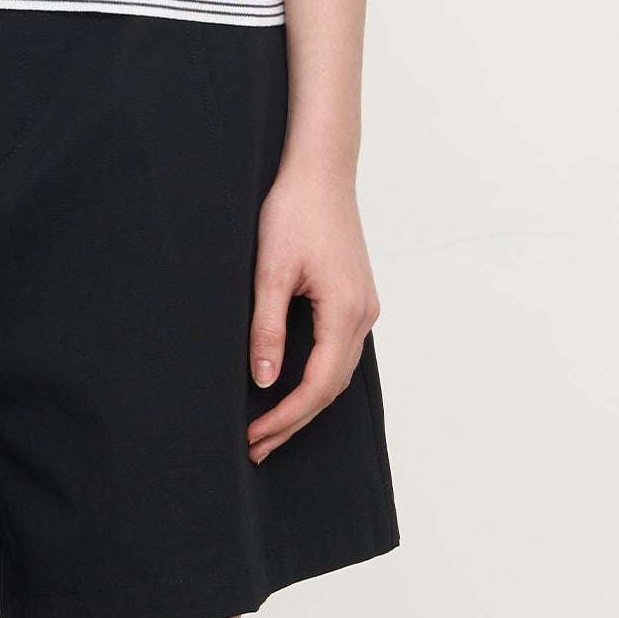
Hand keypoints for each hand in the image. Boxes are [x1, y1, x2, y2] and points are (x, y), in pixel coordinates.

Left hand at [245, 160, 378, 461]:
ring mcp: (364, 306)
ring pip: (338, 371)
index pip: (318, 385)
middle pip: (331, 387)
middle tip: (256, 447)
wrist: (320, 170)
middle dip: (294, 420)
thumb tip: (264, 381)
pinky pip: (340, 351)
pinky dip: (316, 377)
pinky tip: (292, 386)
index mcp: (344, 311)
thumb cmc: (293, 211)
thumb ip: (266, 327)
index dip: (286, 417)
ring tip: (269, 427)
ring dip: (306, 402)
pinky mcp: (357, 297)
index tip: (254, 435)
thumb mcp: (270, 271)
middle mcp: (363, 314)